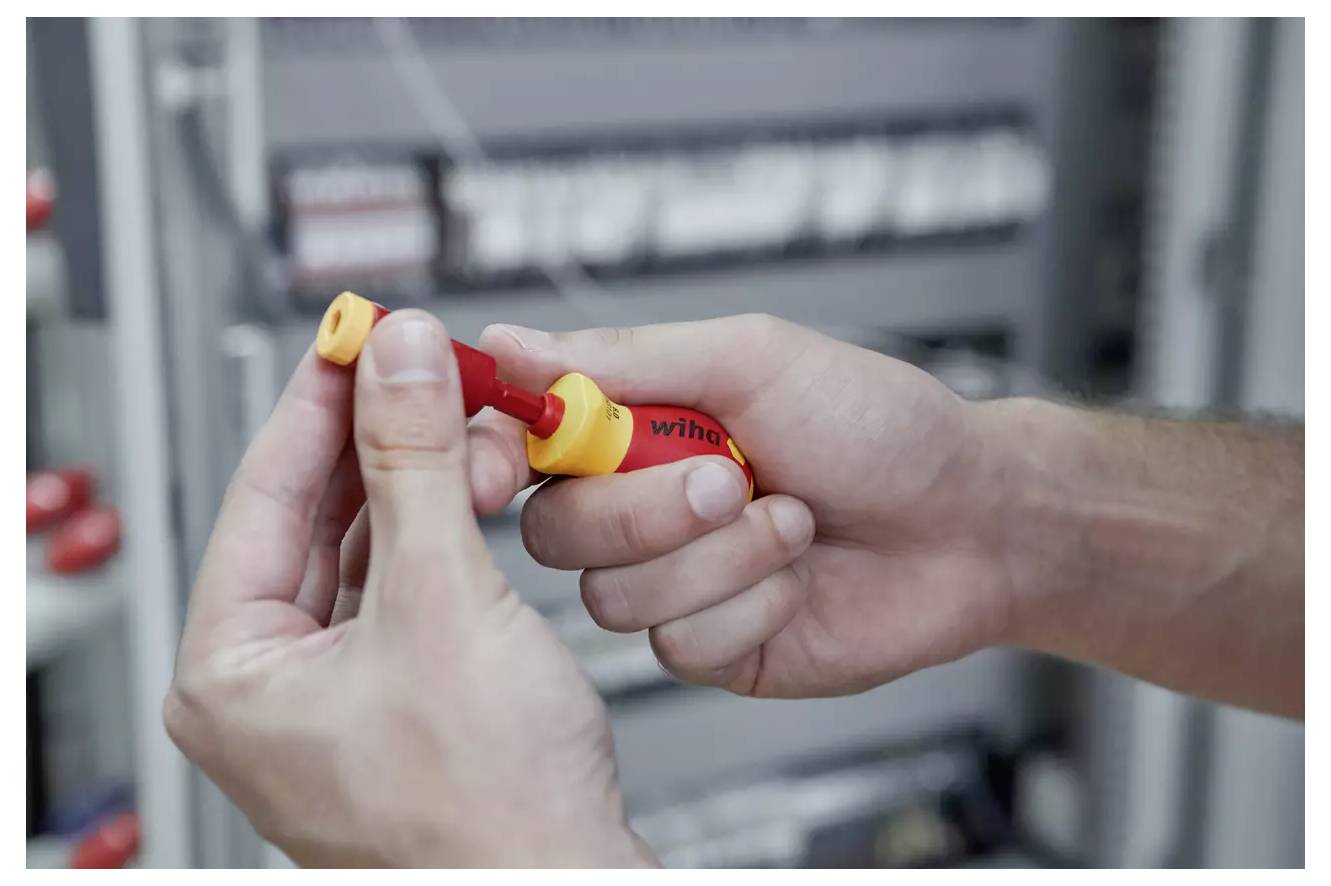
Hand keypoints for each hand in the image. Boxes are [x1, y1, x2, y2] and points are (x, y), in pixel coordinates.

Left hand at [164, 311, 652, 866]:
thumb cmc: (489, 812)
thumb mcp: (442, 599)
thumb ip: (413, 462)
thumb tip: (397, 358)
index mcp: (231, 672)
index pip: (260, 490)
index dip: (320, 397)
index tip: (360, 331)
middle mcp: (269, 686)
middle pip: (313, 514)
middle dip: (382, 436)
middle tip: (427, 369)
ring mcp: (332, 696)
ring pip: (363, 545)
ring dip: (418, 480)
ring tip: (468, 424)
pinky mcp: (395, 699)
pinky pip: (401, 586)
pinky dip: (438, 532)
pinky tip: (471, 491)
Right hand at [472, 315, 1014, 697]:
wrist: (971, 522)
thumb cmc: (874, 423)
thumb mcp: (751, 359)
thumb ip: (626, 358)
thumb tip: (505, 342)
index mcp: (635, 429)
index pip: (518, 445)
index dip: (491, 455)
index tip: (498, 464)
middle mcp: (639, 509)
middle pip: (555, 533)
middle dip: (643, 509)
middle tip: (732, 476)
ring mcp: (674, 585)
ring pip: (615, 597)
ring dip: (717, 557)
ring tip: (794, 519)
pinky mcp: (712, 648)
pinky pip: (679, 647)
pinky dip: (750, 604)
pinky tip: (800, 578)